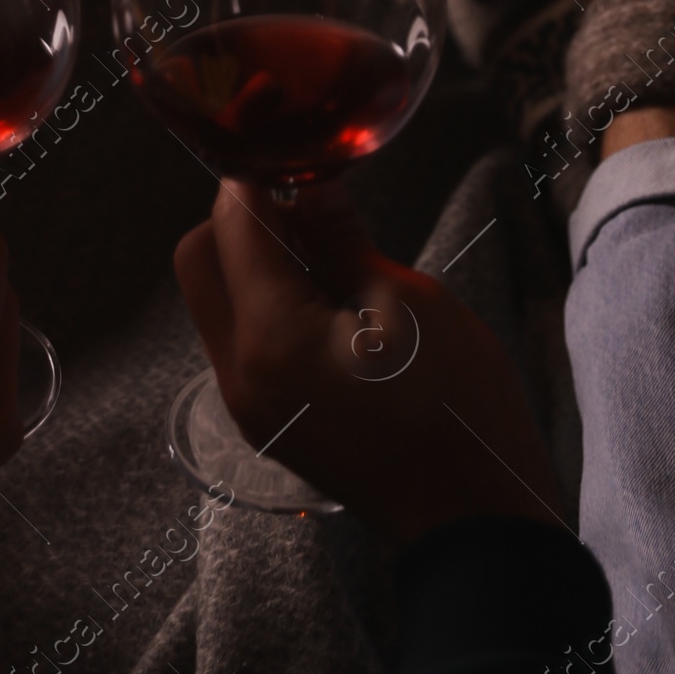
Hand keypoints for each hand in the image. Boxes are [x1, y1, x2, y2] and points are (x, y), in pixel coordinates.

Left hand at [174, 178, 565, 547]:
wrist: (475, 523)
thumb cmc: (457, 410)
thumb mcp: (410, 302)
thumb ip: (342, 239)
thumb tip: (312, 186)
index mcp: (271, 338)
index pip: (231, 224)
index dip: (260, 175)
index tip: (295, 150)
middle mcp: (240, 374)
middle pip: (199, 259)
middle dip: (241, 218)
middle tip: (311, 206)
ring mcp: (249, 404)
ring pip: (216, 299)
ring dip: (253, 262)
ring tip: (330, 254)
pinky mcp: (268, 420)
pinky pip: (241, 339)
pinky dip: (266, 303)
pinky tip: (329, 299)